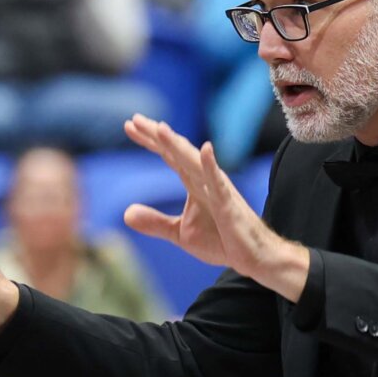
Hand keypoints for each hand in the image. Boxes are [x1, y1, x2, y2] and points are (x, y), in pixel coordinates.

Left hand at [120, 114, 309, 298]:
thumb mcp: (180, 234)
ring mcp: (217, 189)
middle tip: (134, 119)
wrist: (251, 256)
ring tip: (160, 128)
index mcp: (193, 183)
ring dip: (177, 145)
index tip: (129, 125)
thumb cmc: (221, 240)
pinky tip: (205, 150)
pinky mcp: (228, 204)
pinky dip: (211, 166)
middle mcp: (204, 179)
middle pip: (177, 152)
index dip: (150, 141)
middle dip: (156, 136)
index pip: (169, 156)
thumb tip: (126, 213)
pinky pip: (219, 183)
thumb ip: (154, 222)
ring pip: (194, 162)